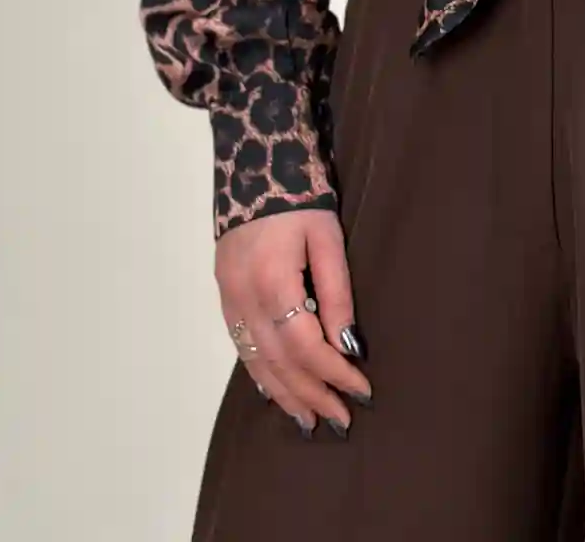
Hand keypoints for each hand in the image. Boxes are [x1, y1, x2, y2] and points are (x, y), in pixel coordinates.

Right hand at [215, 206, 373, 434]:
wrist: (253, 163)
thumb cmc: (300, 197)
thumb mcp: (327, 238)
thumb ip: (338, 293)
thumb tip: (349, 345)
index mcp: (273, 283)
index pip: (306, 347)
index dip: (334, 374)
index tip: (361, 390)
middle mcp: (244, 299)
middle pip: (280, 363)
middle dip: (312, 394)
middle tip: (341, 419)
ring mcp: (228, 299)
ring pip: (256, 362)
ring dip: (284, 394)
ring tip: (310, 420)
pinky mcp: (223, 295)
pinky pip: (241, 347)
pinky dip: (260, 374)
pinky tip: (275, 391)